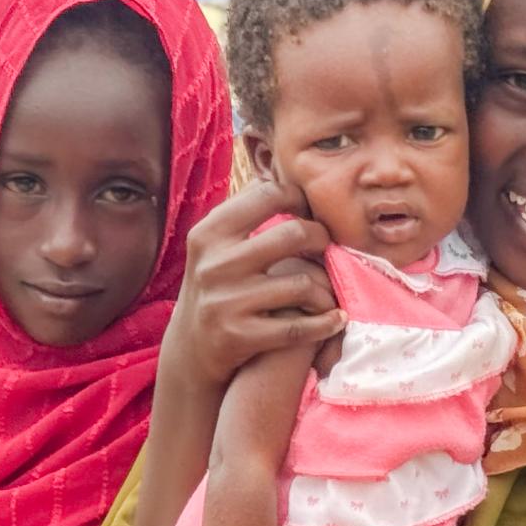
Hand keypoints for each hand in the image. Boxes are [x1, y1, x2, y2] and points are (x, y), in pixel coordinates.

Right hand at [164, 178, 339, 390]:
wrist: (190, 349)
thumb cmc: (217, 288)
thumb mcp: (215, 247)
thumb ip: (244, 215)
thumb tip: (284, 176)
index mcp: (210, 233)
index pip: (268, 194)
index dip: (299, 197)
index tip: (310, 210)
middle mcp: (215, 264)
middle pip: (294, 234)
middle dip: (321, 239)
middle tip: (326, 249)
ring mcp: (226, 302)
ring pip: (303, 284)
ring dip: (326, 290)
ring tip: (328, 290)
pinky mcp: (239, 337)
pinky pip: (299, 328)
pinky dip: (326, 323)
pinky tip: (335, 319)